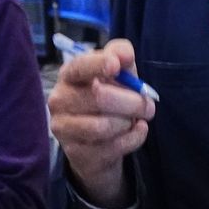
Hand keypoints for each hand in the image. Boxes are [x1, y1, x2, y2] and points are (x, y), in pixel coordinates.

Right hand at [48, 39, 154, 207]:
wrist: (99, 144)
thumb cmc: (109, 100)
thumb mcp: (118, 75)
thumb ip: (120, 56)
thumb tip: (125, 55)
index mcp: (69, 75)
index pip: (80, 66)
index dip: (98, 64)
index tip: (116, 66)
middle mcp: (59, 100)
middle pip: (99, 98)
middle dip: (133, 102)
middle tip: (149, 106)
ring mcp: (63, 128)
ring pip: (104, 126)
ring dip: (129, 122)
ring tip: (136, 120)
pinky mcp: (75, 153)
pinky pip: (113, 147)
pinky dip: (134, 138)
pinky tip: (136, 131)